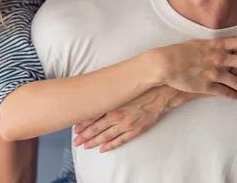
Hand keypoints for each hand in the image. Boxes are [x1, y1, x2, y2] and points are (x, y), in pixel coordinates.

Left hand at [73, 86, 202, 152]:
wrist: (161, 93)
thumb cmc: (142, 87)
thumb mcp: (123, 88)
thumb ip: (110, 93)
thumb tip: (97, 94)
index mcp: (113, 105)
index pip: (93, 116)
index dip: (83, 124)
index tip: (75, 129)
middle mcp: (118, 116)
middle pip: (97, 129)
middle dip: (85, 136)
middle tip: (76, 141)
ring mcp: (127, 125)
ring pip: (107, 136)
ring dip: (95, 142)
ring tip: (85, 146)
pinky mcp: (136, 130)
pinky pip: (121, 140)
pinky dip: (111, 145)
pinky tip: (103, 149)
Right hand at [154, 36, 236, 98]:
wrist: (166, 63)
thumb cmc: (181, 51)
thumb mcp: (200, 43)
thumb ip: (214, 45)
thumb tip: (223, 46)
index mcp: (218, 45)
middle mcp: (220, 58)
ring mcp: (215, 73)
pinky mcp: (207, 86)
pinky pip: (225, 92)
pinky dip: (233, 96)